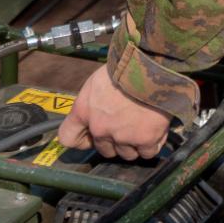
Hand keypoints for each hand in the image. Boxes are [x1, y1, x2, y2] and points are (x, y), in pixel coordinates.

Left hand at [57, 64, 172, 159]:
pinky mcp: (144, 141)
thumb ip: (94, 102)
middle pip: (104, 149)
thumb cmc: (124, 68)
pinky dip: (153, 143)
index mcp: (84, 111)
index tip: (90, 138)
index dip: (81, 140)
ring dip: (134, 144)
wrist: (150, 69)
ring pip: (127, 154)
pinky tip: (155, 128)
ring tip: (143, 123)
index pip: (68, 138)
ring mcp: (122, 137)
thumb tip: (99, 109)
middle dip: (115, 142)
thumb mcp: (97, 81)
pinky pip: (148, 152)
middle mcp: (99, 128)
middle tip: (127, 124)